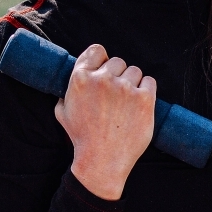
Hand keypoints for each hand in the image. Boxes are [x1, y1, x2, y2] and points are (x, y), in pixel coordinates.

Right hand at [55, 44, 155, 199]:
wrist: (102, 161)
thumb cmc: (82, 138)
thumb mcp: (62, 111)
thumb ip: (68, 89)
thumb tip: (76, 75)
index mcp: (80, 78)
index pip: (97, 50)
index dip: (102, 60)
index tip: (105, 72)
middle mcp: (102, 79)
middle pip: (118, 62)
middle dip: (118, 76)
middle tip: (116, 97)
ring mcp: (125, 88)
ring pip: (135, 71)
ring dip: (133, 84)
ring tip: (126, 104)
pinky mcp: (144, 99)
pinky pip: (150, 82)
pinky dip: (146, 90)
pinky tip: (138, 105)